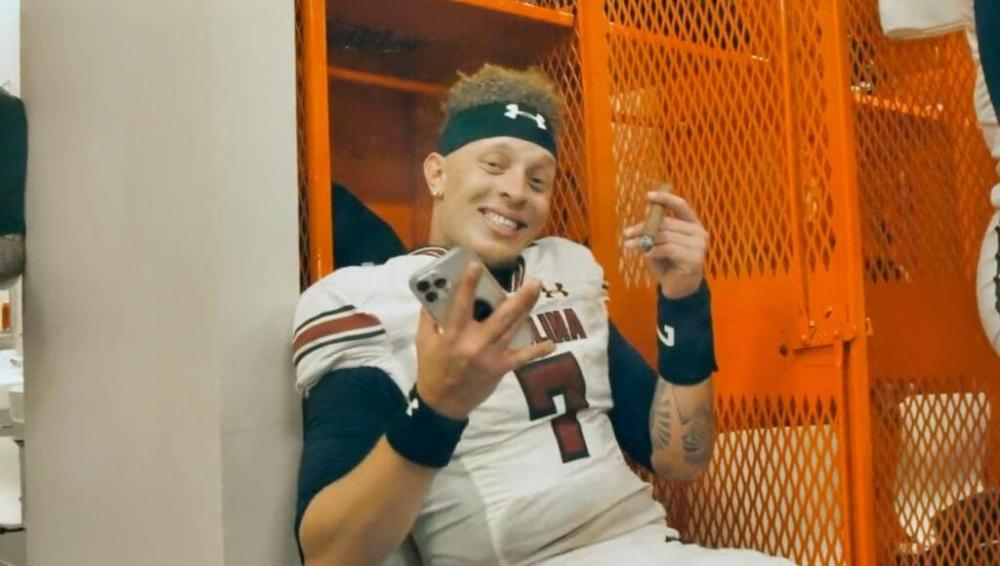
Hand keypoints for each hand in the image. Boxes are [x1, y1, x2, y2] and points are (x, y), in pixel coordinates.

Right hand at [415, 263, 554, 419]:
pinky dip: (537, 351)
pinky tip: (551, 343)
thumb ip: (429, 316)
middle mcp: (475, 343)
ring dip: (527, 311)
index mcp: (454, 334)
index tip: (477, 266)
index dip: (469, 284)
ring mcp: (491, 356)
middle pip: (502, 316)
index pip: (462, 304)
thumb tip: (433, 292)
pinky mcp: (501, 368)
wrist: (443, 403)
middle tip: (534, 281)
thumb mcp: (424, 340)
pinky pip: (522, 358)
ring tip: (536, 293)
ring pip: (513, 329)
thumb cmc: (432, 368)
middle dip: (520, 297)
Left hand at [623, 190, 708, 298]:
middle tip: (626, 233)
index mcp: (692, 224)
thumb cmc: (669, 265)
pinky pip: (668, 249)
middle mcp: (699, 232)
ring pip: (666, 236)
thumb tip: (641, 221)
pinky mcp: (694, 259)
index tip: (648, 196)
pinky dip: (654, 251)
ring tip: (630, 246)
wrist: (679, 289)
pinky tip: (646, 255)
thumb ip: (655, 232)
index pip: (681, 206)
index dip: (665, 198)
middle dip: (644, 227)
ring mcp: (699, 246)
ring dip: (645, 241)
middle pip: (667, 223)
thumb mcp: (659, 245)